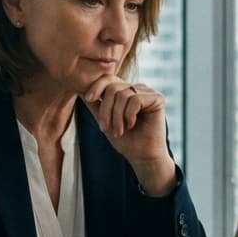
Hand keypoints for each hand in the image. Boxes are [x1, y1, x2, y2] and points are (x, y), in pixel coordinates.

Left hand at [81, 76, 174, 193]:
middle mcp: (138, 89)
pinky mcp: (157, 99)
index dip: (97, 86)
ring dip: (116, 116)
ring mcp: (148, 93)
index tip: (88, 99)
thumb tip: (79, 89)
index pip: (108, 79)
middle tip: (105, 128)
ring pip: (123, 94)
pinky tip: (131, 125)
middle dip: (106, 109)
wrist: (143, 157)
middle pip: (113, 87)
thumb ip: (95, 104)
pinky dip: (129, 115)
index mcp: (126, 91)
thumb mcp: (104, 119)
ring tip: (119, 131)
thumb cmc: (125, 141)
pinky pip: (135, 100)